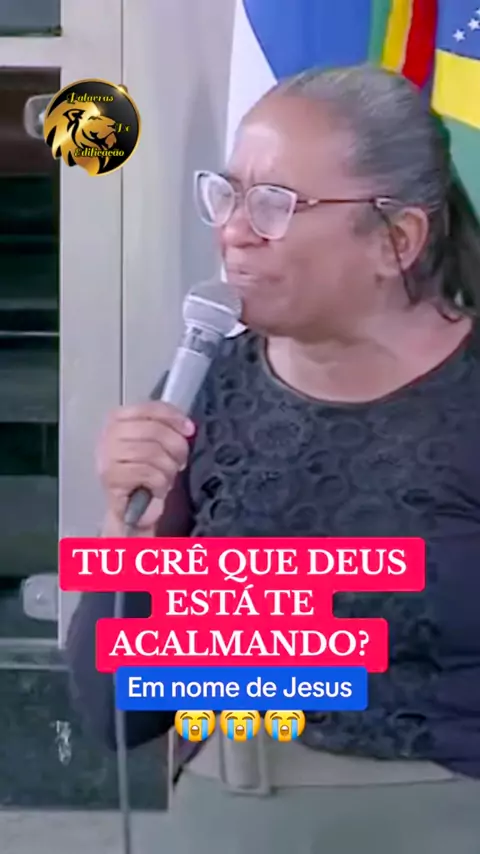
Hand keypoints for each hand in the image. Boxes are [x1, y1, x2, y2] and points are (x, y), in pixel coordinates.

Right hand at [97, 402, 194, 530]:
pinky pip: (148, 473)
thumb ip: (166, 429)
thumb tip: (187, 427)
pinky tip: (157, 489)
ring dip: (168, 469)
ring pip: (153, 453)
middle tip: (179, 462)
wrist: (129, 509)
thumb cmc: (143, 473)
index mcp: (118, 419)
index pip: (150, 409)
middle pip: (154, 430)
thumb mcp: (155, 445)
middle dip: (176, 448)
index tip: (189, 430)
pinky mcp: (111, 476)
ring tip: (166, 477)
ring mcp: (107, 455)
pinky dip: (160, 483)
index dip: (174, 417)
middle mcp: (108, 433)